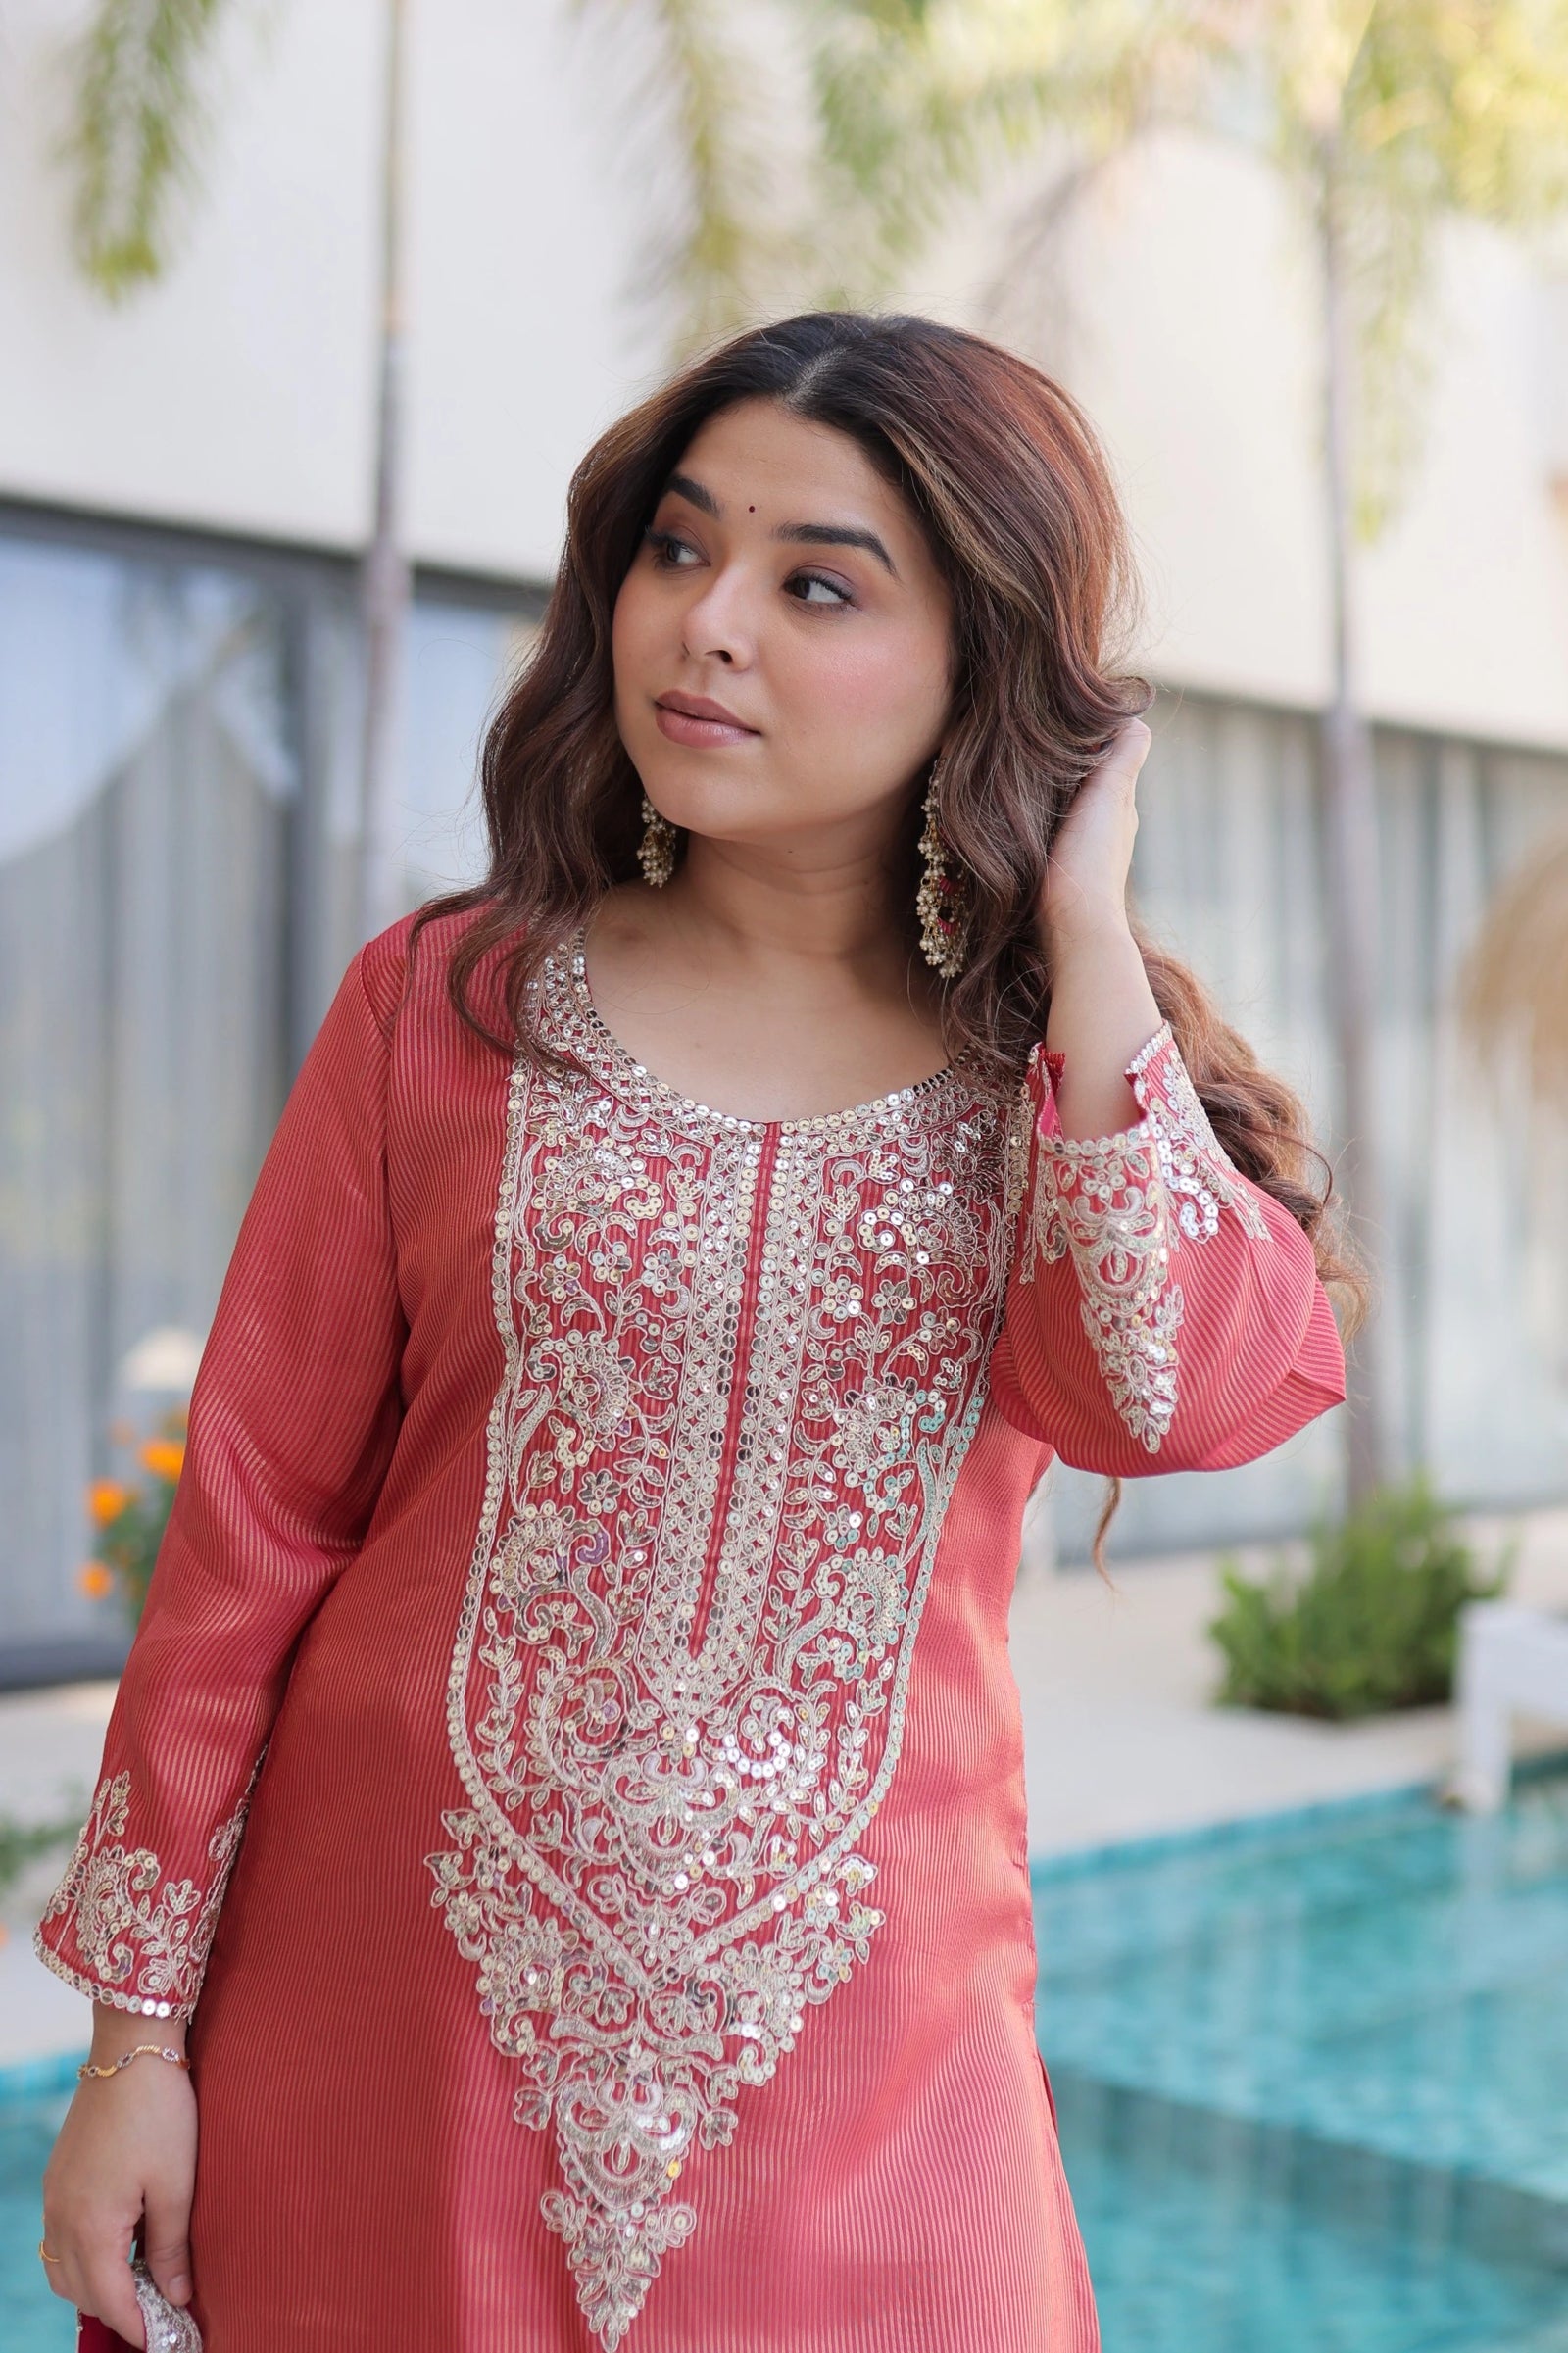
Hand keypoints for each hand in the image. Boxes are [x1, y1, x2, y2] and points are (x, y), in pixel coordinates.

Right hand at [42, 2051, 196, 2345]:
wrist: (132, 2049)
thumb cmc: (160, 2113)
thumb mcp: (177, 2185)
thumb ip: (171, 2248)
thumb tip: (175, 2297)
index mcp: (92, 2225)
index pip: (110, 2301)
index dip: (137, 2327)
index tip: (165, 2342)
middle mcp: (62, 2217)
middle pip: (80, 2292)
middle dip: (116, 2312)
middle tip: (157, 2315)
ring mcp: (55, 2196)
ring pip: (63, 2269)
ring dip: (96, 2286)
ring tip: (140, 2284)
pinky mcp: (58, 2178)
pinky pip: (60, 2239)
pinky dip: (84, 2257)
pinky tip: (120, 2246)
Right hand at [1038, 719, 1150, 950]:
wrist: (1072, 925)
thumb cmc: (1091, 857)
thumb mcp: (1111, 794)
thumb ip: (1123, 755)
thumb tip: (1132, 715)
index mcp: (1120, 803)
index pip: (1108, 756)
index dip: (1088, 736)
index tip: (1059, 718)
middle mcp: (1106, 825)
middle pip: (1085, 780)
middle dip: (1064, 761)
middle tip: (1031, 741)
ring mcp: (1082, 849)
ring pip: (1066, 804)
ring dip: (1048, 788)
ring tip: (1019, 772)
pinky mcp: (1055, 867)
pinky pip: (1048, 827)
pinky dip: (1037, 813)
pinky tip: (1016, 811)